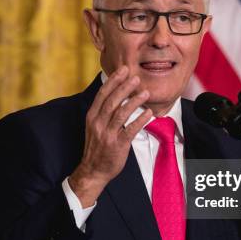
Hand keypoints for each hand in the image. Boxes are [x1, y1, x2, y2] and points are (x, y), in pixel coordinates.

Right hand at [69, 66, 151, 206]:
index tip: (123, 70)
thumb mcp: (94, 126)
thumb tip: (116, 94)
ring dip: (134, 101)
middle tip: (136, 77)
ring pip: (121, 113)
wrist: (93, 170)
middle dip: (124, 87)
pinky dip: (139, 120)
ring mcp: (107, 134)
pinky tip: (148, 113)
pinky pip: (130, 130)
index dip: (113, 81)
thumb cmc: (97, 146)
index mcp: (92, 116)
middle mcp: (98, 123)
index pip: (102, 94)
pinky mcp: (117, 144)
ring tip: (145, 93)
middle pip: (112, 100)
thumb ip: (103, 111)